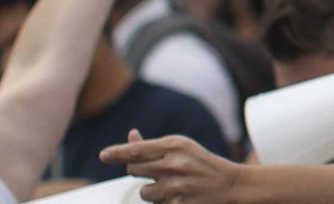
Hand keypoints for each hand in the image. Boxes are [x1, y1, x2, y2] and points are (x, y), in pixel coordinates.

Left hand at [100, 130, 239, 203]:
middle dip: (140, 172)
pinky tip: (179, 197)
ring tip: (173, 187)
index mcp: (174, 145)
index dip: (117, 153)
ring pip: (143, 191)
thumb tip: (130, 136)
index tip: (103, 155)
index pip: (136, 150)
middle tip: (157, 172)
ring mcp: (176, 186)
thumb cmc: (202, 163)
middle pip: (134, 170)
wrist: (230, 184)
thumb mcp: (182, 148)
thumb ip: (154, 145)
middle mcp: (174, 164)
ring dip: (153, 191)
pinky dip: (164, 202)